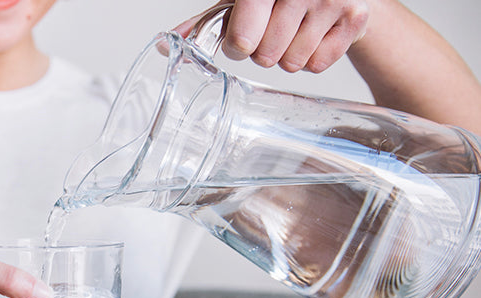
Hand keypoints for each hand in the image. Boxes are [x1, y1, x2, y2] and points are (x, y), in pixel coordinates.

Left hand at [175, 0, 369, 72]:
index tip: (244, 36)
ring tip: (294, 30)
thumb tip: (167, 47)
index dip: (240, 45)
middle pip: (266, 57)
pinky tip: (314, 33)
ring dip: (287, 56)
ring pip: (292, 63)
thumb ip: (204, 23)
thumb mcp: (237, 0)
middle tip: (272, 31)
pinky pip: (317, 64)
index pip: (243, 40)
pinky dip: (313, 57)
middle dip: (263, 52)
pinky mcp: (355, 17)